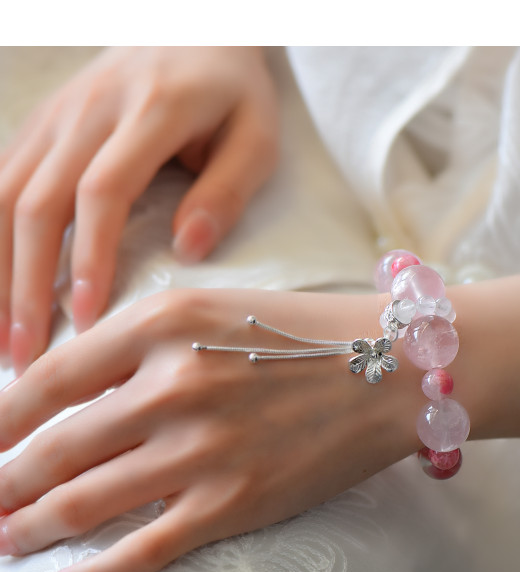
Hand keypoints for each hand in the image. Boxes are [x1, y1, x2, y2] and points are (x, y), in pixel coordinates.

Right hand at [0, 47, 278, 373]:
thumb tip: (188, 249)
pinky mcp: (42, 123)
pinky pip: (1, 178)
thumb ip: (227, 190)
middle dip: (24, 282)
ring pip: (5, 193)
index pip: (102, 191)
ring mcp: (57, 114)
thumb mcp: (256, 136)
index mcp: (150, 113)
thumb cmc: (233, 93)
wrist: (195, 29)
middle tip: (24, 353)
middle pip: (37, 200)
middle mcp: (89, 110)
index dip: (89, 257)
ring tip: (0, 336)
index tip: (85, 318)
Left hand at [0, 288, 422, 571]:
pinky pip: (143, 550)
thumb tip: (67, 386)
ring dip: (28, 528)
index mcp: (162, 326)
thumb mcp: (211, 306)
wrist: (390, 370)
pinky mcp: (233, 503)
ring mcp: (202, 451)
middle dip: (2, 482)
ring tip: (2, 539)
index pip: (47, 379)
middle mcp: (172, 386)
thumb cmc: (304, 332)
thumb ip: (138, 339)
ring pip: (84, 503)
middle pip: (53, 448)